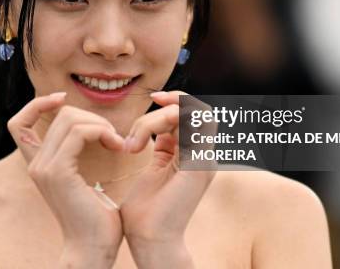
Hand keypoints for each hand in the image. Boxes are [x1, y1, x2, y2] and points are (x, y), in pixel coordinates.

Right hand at [6, 93, 124, 266]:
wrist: (94, 248)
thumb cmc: (96, 218)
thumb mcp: (82, 177)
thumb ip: (77, 153)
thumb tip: (92, 127)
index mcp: (39, 163)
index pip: (19, 123)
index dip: (39, 104)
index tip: (64, 100)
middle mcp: (36, 163)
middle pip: (60, 114)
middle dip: (91, 116)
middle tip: (113, 136)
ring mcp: (44, 167)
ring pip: (70, 119)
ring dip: (100, 124)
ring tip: (117, 143)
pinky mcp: (58, 172)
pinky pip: (79, 133)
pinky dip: (101, 132)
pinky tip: (116, 146)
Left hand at [119, 91, 216, 267]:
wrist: (149, 239)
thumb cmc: (145, 212)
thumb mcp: (153, 169)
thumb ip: (160, 147)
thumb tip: (154, 128)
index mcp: (194, 155)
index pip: (194, 113)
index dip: (175, 100)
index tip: (152, 99)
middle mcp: (203, 155)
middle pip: (195, 108)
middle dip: (166, 105)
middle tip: (140, 121)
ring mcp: (204, 159)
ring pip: (192, 113)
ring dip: (158, 117)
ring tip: (135, 141)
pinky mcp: (198, 164)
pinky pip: (190, 125)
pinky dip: (160, 123)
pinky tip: (139, 144)